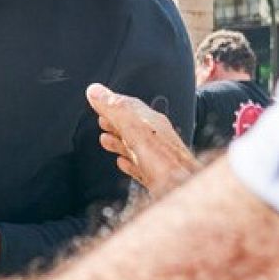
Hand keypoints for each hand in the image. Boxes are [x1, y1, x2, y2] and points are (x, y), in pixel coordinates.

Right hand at [87, 83, 200, 197]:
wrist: (184, 189)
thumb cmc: (162, 160)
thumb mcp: (134, 128)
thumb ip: (115, 109)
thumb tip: (94, 90)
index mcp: (151, 122)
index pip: (128, 105)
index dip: (111, 102)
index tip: (95, 98)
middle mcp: (155, 138)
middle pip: (131, 125)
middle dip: (114, 122)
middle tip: (100, 120)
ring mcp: (156, 159)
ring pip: (134, 146)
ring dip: (118, 141)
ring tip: (104, 139)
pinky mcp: (155, 178)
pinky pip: (139, 166)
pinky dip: (128, 161)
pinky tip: (122, 162)